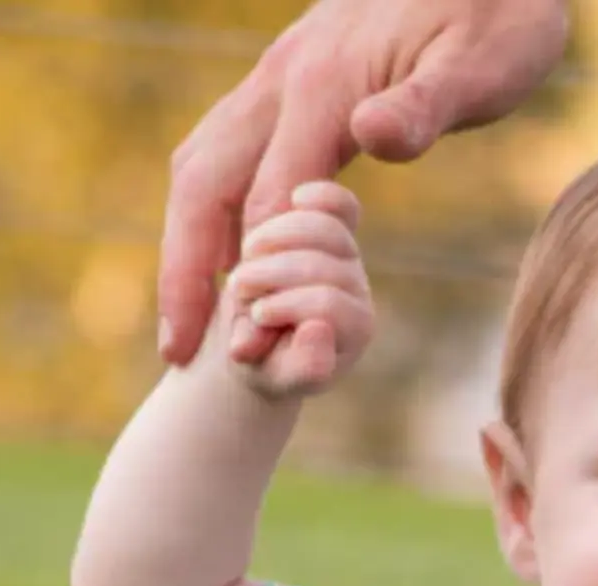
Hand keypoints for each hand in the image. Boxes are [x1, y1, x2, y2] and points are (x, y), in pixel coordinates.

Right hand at [158, 0, 569, 366]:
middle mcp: (282, 80)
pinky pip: (228, 156)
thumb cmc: (498, 16)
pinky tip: (224, 267)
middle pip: (205, 183)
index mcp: (322, 86)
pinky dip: (213, 217)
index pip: (265, 199)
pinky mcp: (289, 86)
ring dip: (187, 246)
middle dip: (185, 271)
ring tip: (188, 327)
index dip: (248, 279)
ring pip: (204, 166)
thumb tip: (373, 137)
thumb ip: (428, 104)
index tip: (238, 349)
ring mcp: (278, 80)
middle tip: (178, 354)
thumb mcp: (483, 63)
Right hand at [222, 182, 374, 400]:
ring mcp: (348, 255)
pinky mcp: (336, 225)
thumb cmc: (265, 362)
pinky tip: (294, 200)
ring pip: (323, 229)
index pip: (327, 306)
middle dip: (272, 274)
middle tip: (239, 288)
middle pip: (321, 265)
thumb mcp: (275, 376)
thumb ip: (300, 367)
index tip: (255, 316)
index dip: (287, 306)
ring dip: (275, 238)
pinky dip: (318, 198)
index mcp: (355, 329)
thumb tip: (318, 332)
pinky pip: (339, 204)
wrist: (256, 335)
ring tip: (246, 257)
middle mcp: (358, 289)